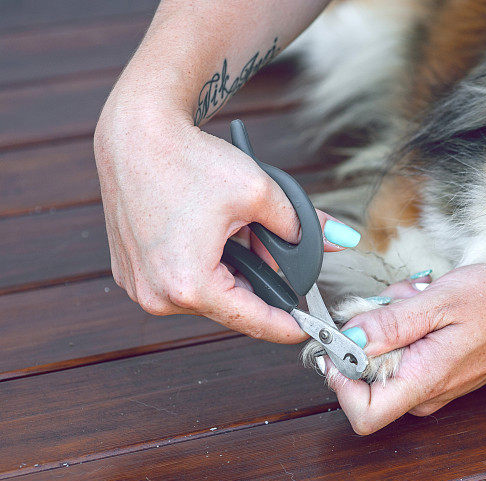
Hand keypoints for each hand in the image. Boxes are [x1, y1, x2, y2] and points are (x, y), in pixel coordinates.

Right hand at [94, 107, 357, 342]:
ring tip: (236, 230)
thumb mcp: (260, 192)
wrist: (136, 134)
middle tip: (270, 244)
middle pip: (231, 305)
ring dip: (232, 271)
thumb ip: (304, 225)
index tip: (308, 328)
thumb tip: (341, 240)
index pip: (253, 321)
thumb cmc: (190, 160)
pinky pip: (182, 281)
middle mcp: (158, 296)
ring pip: (208, 293)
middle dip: (259, 279)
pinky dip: (206, 264)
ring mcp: (140, 287)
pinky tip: (212, 233)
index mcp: (190, 285)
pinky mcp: (130, 272)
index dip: (287, 326)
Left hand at [324, 264, 485, 434]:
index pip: (362, 415)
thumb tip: (348, 339)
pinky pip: (401, 349)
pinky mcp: (434, 369)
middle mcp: (423, 391)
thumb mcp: (442, 301)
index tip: (342, 343)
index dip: (340, 381)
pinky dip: (404, 322)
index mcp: (424, 380)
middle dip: (369, 333)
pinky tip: (427, 303)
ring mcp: (429, 382)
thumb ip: (391, 323)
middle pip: (365, 377)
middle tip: (394, 303)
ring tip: (419, 299)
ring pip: (382, 357)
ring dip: (389, 321)